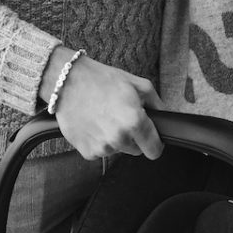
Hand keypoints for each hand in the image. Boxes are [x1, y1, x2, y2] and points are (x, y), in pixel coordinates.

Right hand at [42, 51, 163, 160]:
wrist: (68, 82)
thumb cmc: (101, 80)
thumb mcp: (137, 84)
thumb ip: (156, 103)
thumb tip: (164, 116)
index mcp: (135, 122)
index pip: (155, 150)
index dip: (156, 144)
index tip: (151, 139)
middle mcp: (119, 138)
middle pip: (136, 150)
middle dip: (134, 137)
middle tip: (122, 117)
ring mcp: (102, 147)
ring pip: (118, 150)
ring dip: (115, 138)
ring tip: (105, 117)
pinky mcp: (87, 151)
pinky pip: (101, 151)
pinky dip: (99, 141)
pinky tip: (94, 124)